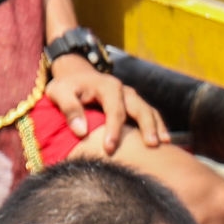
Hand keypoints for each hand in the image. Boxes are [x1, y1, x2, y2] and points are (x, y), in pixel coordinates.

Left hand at [48, 57, 164, 159]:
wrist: (76, 75)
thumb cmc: (67, 87)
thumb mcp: (59, 92)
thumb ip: (69, 108)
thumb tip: (81, 131)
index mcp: (107, 86)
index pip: (114, 109)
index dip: (114, 129)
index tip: (110, 149)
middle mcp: (123, 90)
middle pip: (140, 107)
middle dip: (146, 126)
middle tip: (151, 145)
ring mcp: (131, 97)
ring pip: (149, 110)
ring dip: (157, 126)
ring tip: (162, 144)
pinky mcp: (134, 104)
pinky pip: (150, 114)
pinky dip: (158, 125)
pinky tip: (164, 141)